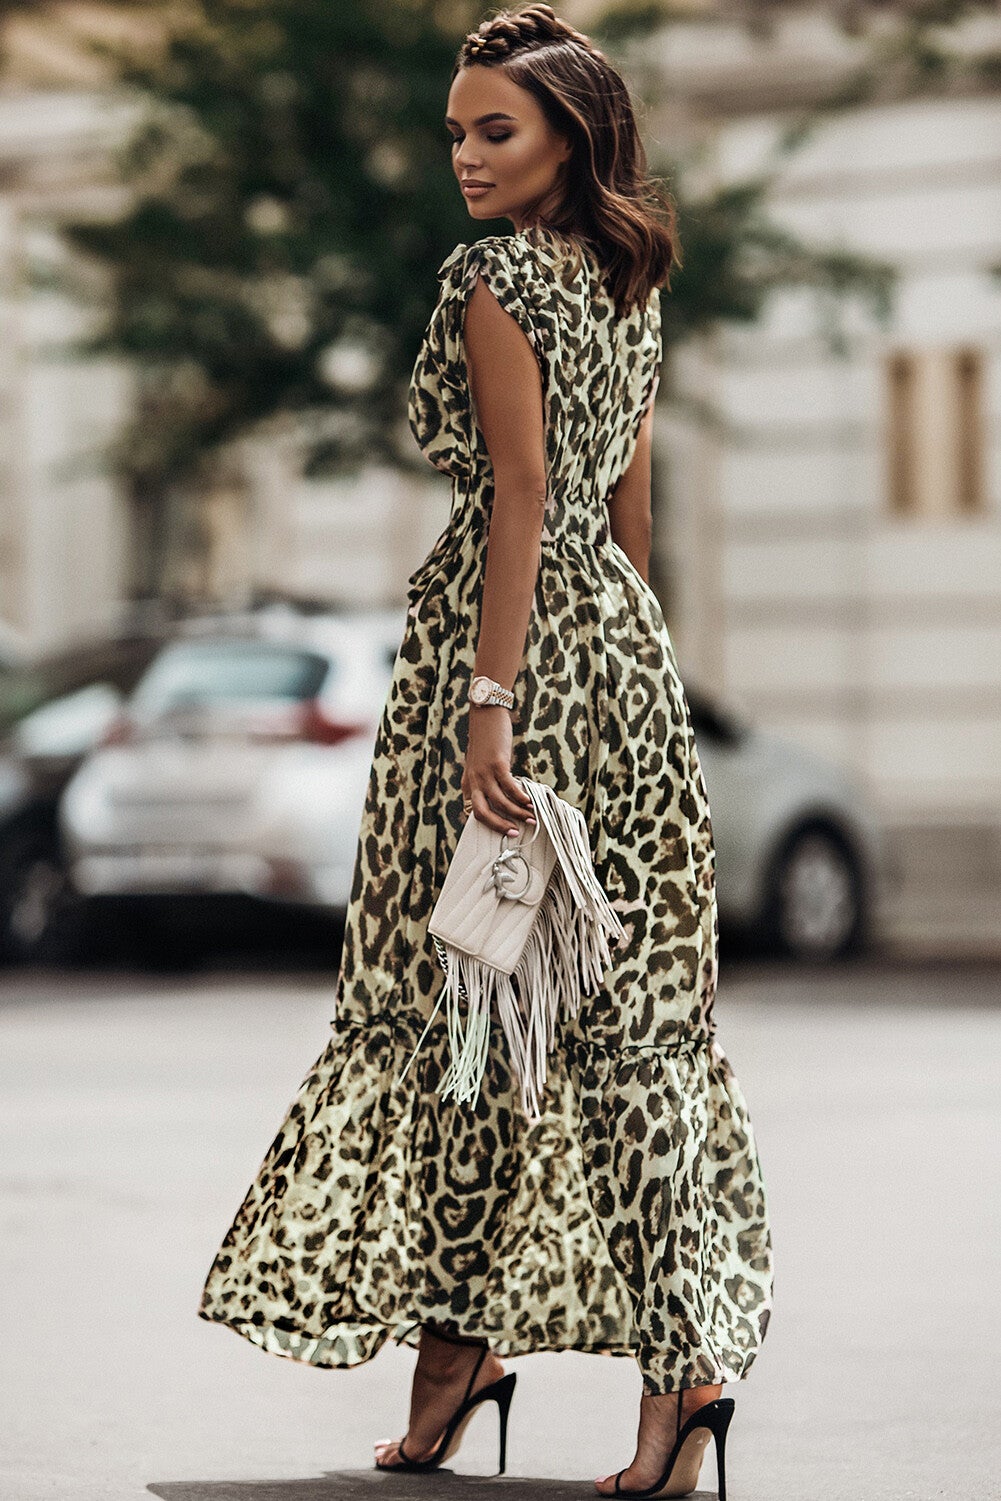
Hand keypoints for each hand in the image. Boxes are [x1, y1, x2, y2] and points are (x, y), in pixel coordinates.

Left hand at [461, 707, 535, 836]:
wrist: (485, 715)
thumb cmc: (486, 740)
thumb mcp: (480, 763)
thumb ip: (487, 780)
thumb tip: (504, 796)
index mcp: (467, 783)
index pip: (473, 812)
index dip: (488, 824)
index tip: (503, 830)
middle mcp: (473, 781)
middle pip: (482, 813)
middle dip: (500, 826)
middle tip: (515, 833)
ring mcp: (484, 773)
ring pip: (499, 802)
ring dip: (517, 813)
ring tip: (531, 818)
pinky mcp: (496, 764)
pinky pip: (509, 787)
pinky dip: (520, 797)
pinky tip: (530, 801)